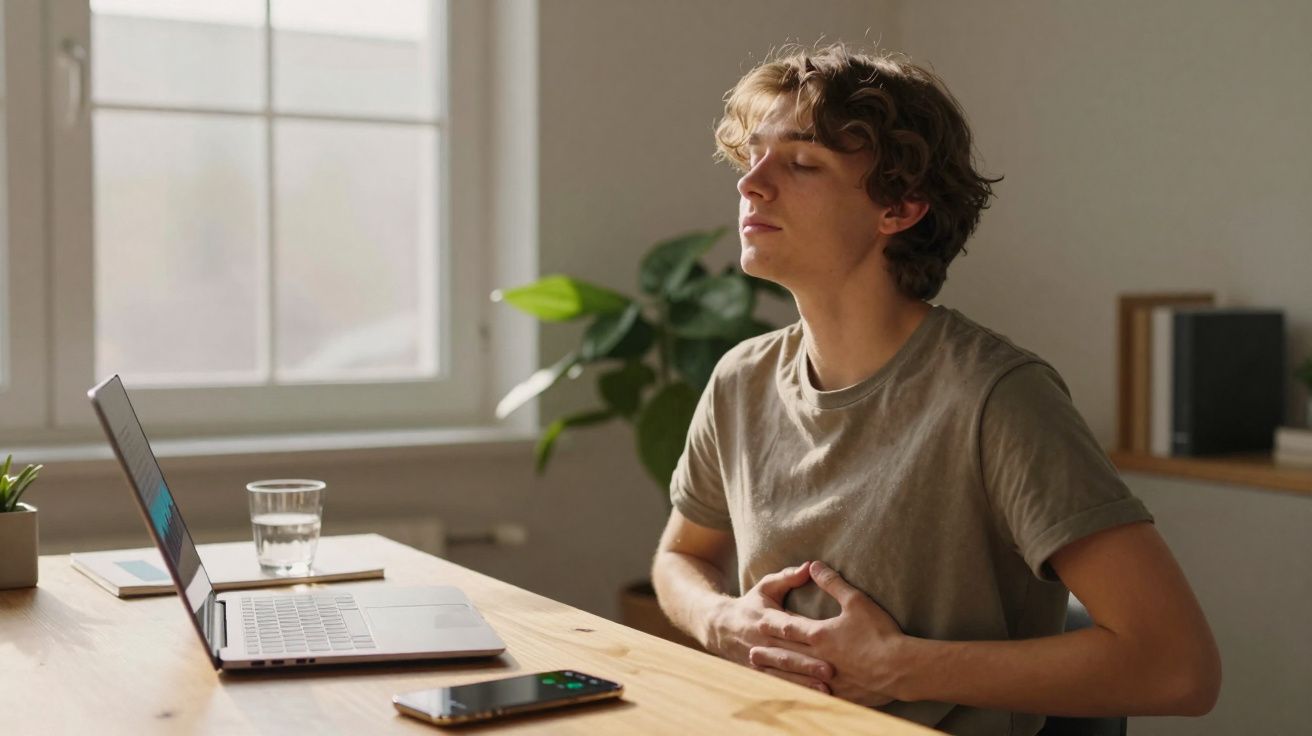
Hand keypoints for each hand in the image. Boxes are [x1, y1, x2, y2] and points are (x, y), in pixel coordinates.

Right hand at [707, 562, 833, 693]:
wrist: (720, 627)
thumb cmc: (752, 604)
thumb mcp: (766, 586)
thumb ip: (788, 577)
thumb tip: (811, 566)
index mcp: (765, 619)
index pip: (784, 628)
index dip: (803, 636)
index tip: (824, 640)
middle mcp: (760, 642)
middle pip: (786, 655)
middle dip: (807, 665)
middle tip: (831, 671)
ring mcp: (758, 660)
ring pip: (782, 674)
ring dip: (803, 682)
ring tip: (825, 689)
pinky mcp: (758, 673)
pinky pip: (777, 684)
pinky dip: (793, 691)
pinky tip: (811, 697)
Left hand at [749, 561, 907, 705]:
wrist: (900, 668)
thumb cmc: (879, 633)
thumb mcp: (856, 601)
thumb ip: (833, 583)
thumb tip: (814, 565)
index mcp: (819, 635)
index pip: (790, 628)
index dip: (774, 624)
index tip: (758, 623)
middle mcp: (819, 657)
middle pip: (787, 653)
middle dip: (768, 652)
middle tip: (750, 651)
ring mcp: (828, 678)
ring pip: (797, 675)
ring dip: (778, 671)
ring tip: (764, 670)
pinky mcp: (840, 694)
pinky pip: (814, 693)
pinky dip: (802, 690)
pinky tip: (797, 691)